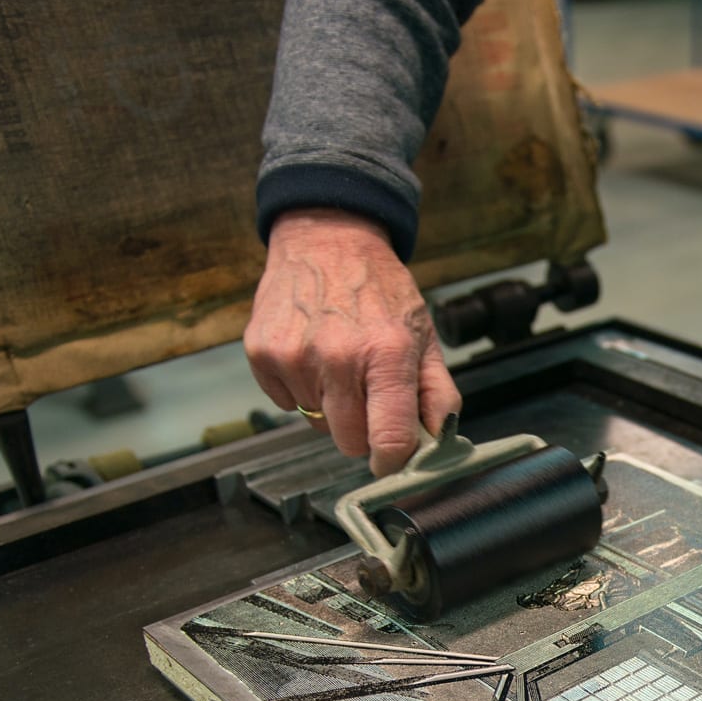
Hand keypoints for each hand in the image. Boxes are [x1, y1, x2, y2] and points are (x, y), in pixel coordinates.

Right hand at [244, 208, 459, 475]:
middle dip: (363, 431)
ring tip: (339, 362)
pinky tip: (312, 354)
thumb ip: (438, 395)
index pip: (389, 440)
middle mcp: (338, 357)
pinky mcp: (262, 354)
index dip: (393, 462)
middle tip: (369, 394)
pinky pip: (286, 404)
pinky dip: (301, 390)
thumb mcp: (424, 336)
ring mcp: (295, 356)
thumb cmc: (379, 290)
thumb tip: (439, 444)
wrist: (326, 238)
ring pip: (317, 424)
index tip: (393, 461)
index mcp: (386, 353)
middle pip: (349, 442)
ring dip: (331, 406)